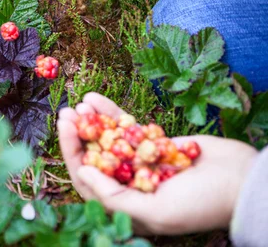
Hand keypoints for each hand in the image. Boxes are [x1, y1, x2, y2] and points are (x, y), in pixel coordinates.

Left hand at [57, 92, 257, 234]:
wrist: (244, 180)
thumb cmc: (203, 203)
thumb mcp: (157, 211)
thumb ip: (116, 197)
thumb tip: (83, 173)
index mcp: (124, 206)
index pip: (88, 180)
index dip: (72, 153)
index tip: (64, 128)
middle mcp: (128, 184)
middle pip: (93, 157)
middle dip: (77, 135)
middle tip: (65, 113)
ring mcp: (139, 161)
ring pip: (107, 139)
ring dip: (91, 121)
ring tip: (78, 103)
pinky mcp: (151, 143)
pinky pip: (125, 127)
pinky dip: (110, 113)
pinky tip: (93, 98)